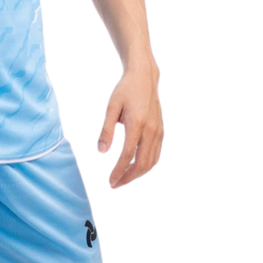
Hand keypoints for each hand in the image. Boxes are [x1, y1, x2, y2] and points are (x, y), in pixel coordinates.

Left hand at [97, 61, 162, 187]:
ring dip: (138, 174)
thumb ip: (106, 130)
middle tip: (114, 184)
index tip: (110, 181)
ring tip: (123, 178)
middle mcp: (151, 130)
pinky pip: (156, 154)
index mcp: (137, 124)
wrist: (144, 78)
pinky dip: (146, 165)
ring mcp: (159, 131)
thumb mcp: (111, 107)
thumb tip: (101, 152)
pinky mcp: (161, 131)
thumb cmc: (125, 91)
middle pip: (142, 163)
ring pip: (151, 161)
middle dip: (128, 177)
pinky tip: (135, 167)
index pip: (128, 155)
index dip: (119, 171)